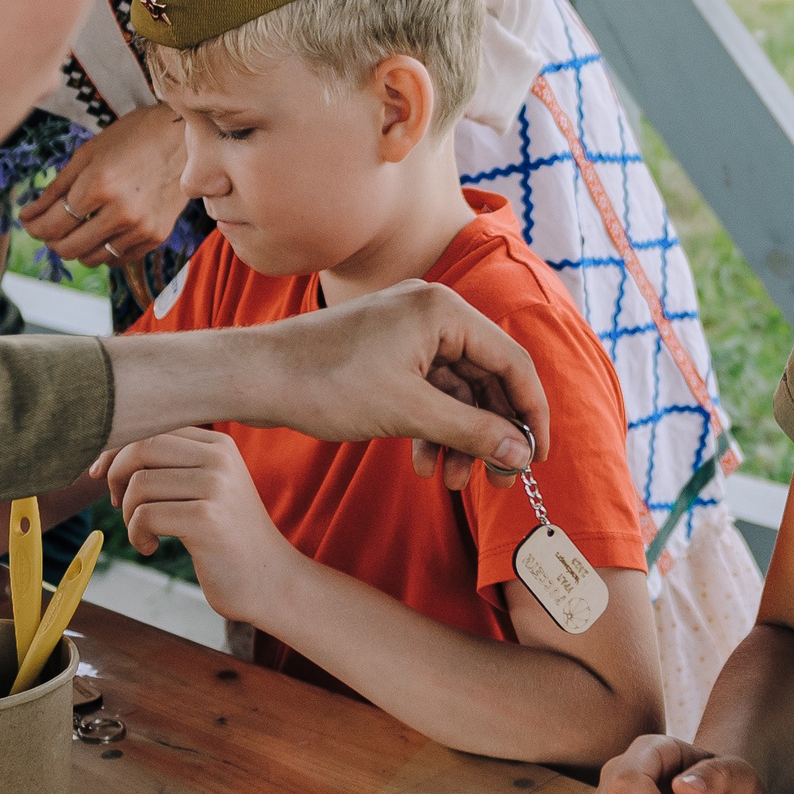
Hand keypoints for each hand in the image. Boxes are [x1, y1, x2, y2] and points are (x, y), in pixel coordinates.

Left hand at [19, 109, 186, 266]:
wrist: (183, 139)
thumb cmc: (132, 138)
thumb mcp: (87, 155)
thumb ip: (55, 189)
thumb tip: (27, 216)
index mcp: (99, 185)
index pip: (52, 224)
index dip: (33, 227)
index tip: (28, 222)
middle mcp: (121, 211)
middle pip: (68, 247)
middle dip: (51, 240)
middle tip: (49, 226)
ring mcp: (141, 227)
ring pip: (91, 258)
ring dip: (76, 247)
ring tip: (76, 228)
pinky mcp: (156, 236)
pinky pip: (117, 258)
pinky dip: (103, 250)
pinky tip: (101, 232)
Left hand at [102, 427, 299, 625]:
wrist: (268, 580)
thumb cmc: (225, 538)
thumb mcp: (204, 489)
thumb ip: (169, 465)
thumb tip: (104, 454)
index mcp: (218, 445)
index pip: (152, 427)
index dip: (117, 449)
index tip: (101, 475)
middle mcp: (220, 458)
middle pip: (142, 446)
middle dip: (116, 475)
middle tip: (119, 505)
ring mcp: (217, 487)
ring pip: (139, 484)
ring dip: (128, 514)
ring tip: (143, 532)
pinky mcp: (207, 519)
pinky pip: (145, 516)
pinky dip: (136, 535)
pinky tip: (150, 548)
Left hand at [248, 280, 547, 488]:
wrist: (257, 376)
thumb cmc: (327, 384)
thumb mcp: (409, 413)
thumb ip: (473, 432)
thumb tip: (520, 453)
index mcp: (445, 312)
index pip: (513, 364)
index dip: (530, 415)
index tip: (536, 459)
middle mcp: (432, 312)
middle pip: (487, 379)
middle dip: (492, 433)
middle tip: (498, 481)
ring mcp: (408, 330)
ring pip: (457, 391)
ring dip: (460, 437)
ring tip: (452, 480)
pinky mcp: (388, 351)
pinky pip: (428, 390)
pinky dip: (432, 427)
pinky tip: (423, 464)